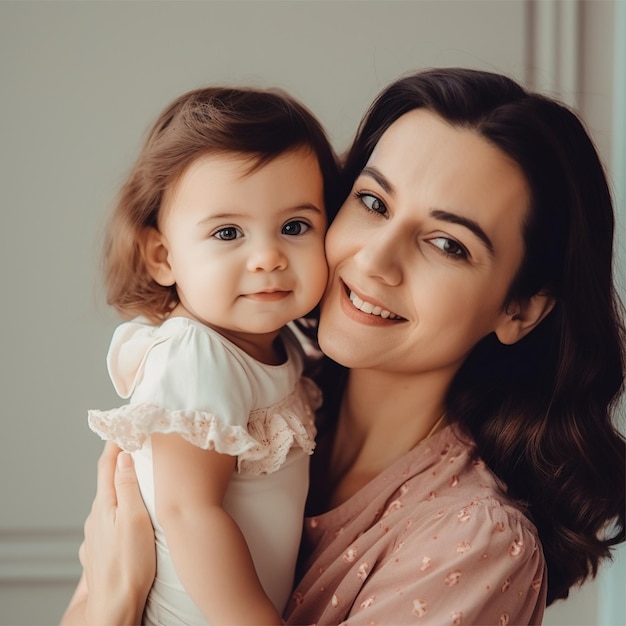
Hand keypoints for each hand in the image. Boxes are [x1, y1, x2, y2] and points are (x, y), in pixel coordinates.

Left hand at [80, 442, 154, 623]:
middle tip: (135, 445)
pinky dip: (120, 507)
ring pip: (108, 501)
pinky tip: (129, 515)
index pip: (107, 465)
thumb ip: (128, 487)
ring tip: (137, 477)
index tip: (123, 425)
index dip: (114, 443)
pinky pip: (109, 519)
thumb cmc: (130, 565)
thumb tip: (123, 456)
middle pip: (106, 480)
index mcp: (104, 505)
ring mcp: (96, 534)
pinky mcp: (100, 549)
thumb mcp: (135, 518)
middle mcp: (96, 517)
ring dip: (120, 485)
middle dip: (119, 461)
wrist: (115, 605)